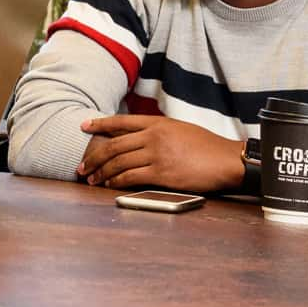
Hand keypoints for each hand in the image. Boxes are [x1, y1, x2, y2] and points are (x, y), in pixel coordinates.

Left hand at [78, 115, 245, 192]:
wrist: (226, 160)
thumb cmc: (206, 147)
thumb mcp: (180, 129)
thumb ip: (158, 132)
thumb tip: (138, 139)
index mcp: (158, 123)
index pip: (121, 121)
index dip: (100, 124)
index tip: (84, 126)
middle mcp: (154, 136)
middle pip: (114, 145)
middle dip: (93, 157)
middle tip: (82, 166)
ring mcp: (157, 155)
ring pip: (119, 162)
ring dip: (101, 172)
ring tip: (92, 179)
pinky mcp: (162, 174)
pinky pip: (131, 177)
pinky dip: (116, 182)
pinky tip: (110, 185)